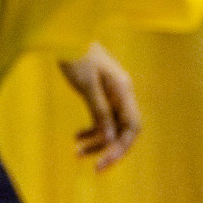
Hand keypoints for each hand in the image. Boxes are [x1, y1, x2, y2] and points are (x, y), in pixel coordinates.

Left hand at [58, 42, 141, 170]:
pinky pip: (103, 117)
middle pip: (125, 129)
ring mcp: (114, 93)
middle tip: (94, 167)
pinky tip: (77, 136)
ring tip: (76, 151)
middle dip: (110, 148)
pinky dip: (92, 128)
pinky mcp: (103, 92)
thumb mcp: (87, 86)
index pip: (132, 127)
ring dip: (98, 141)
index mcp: (124, 90)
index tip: (104, 163)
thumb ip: (100, 111)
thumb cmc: (77, 57)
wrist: (69, 34)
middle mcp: (123, 93)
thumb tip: (111, 138)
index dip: (122, 147)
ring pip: (112, 125)